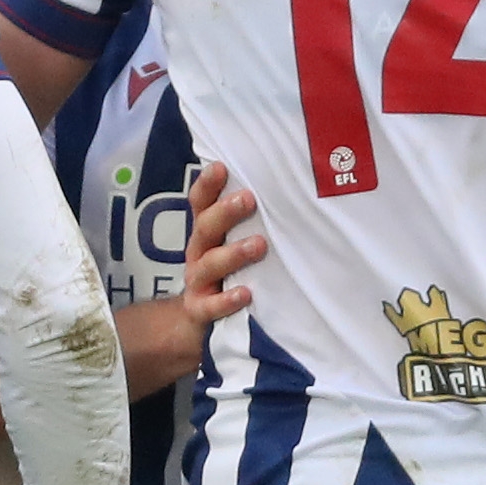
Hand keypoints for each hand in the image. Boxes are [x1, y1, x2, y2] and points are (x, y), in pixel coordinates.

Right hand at [178, 160, 261, 322]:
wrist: (201, 317)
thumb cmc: (229, 270)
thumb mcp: (233, 241)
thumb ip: (252, 220)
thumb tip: (288, 188)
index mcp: (206, 231)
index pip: (200, 202)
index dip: (207, 185)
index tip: (221, 167)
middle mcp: (199, 251)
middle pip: (205, 227)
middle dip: (225, 212)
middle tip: (248, 199)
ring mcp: (197, 281)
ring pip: (210, 264)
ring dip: (233, 253)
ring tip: (259, 245)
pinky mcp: (200, 309)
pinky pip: (211, 305)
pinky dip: (227, 300)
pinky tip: (245, 293)